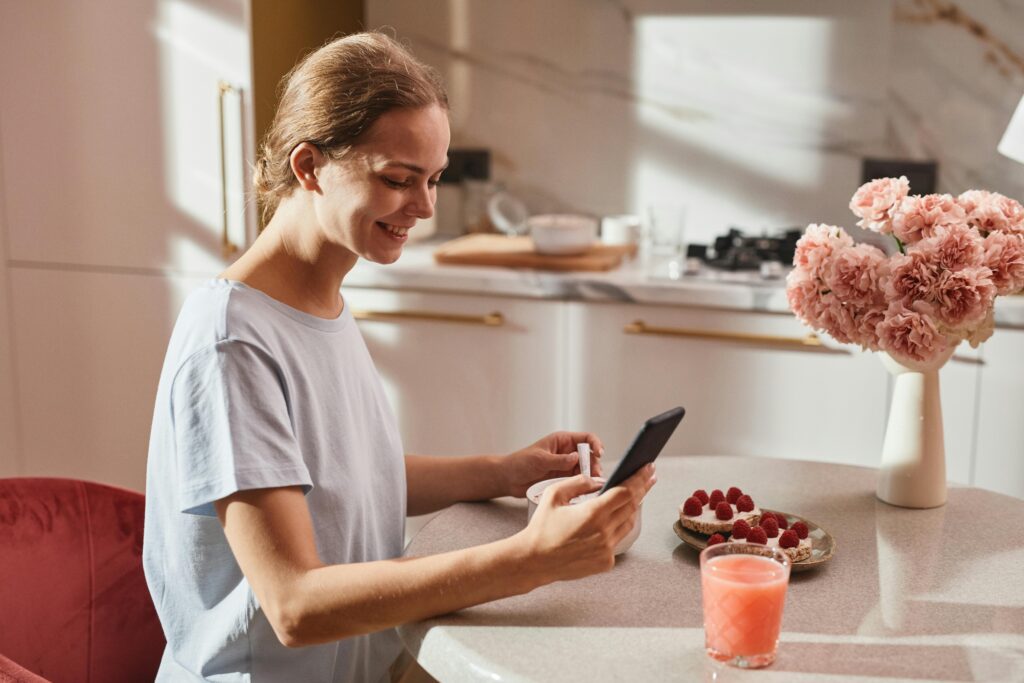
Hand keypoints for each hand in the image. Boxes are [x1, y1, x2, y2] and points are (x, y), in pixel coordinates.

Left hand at [502, 431, 604, 497]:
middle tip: (595, 476)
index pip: (586, 438)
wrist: (508, 478)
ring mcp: (566, 466)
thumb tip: (577, 458)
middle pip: (590, 456)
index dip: (595, 444)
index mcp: (562, 440)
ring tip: (592, 484)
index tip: (599, 453)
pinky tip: (585, 490)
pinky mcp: (563, 479)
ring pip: (586, 469)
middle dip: (594, 464)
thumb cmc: (520, 463)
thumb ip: (559, 460)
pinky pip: (578, 480)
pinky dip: (584, 484)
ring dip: (591, 476)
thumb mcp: (540, 459)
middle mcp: (567, 452)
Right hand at [516, 464, 656, 582]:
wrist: (534, 561)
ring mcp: (606, 549)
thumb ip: (578, 482)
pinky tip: (612, 520)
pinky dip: (617, 528)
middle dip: (642, 489)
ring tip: (632, 496)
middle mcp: (604, 532)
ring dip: (630, 508)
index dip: (639, 478)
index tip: (648, 468)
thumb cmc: (541, 528)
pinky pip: (618, 540)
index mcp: (593, 513)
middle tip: (648, 477)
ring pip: (628, 523)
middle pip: (632, 506)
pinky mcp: (605, 562)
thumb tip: (598, 480)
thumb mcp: (554, 495)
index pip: (626, 492)